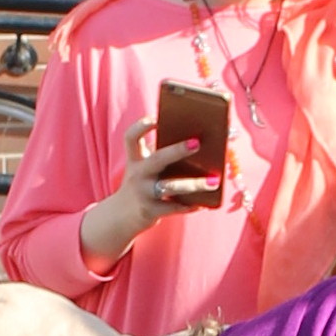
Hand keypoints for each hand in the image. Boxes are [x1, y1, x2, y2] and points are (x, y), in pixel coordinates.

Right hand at [81, 118, 220, 263]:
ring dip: (193, 184)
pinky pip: (173, 207)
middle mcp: (138, 174)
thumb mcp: (145, 168)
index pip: (131, 137)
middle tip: (197, 143)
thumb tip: (201, 144)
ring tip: (214, 181)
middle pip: (157, 159)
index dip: (142, 126)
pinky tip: (203, 204)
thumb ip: (163, 155)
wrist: (121, 216)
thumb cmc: (142, 185)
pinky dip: (189, 206)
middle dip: (177, 150)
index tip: (157, 119)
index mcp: (136, 159)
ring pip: (170, 187)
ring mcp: (143, 193)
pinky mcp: (149, 211)